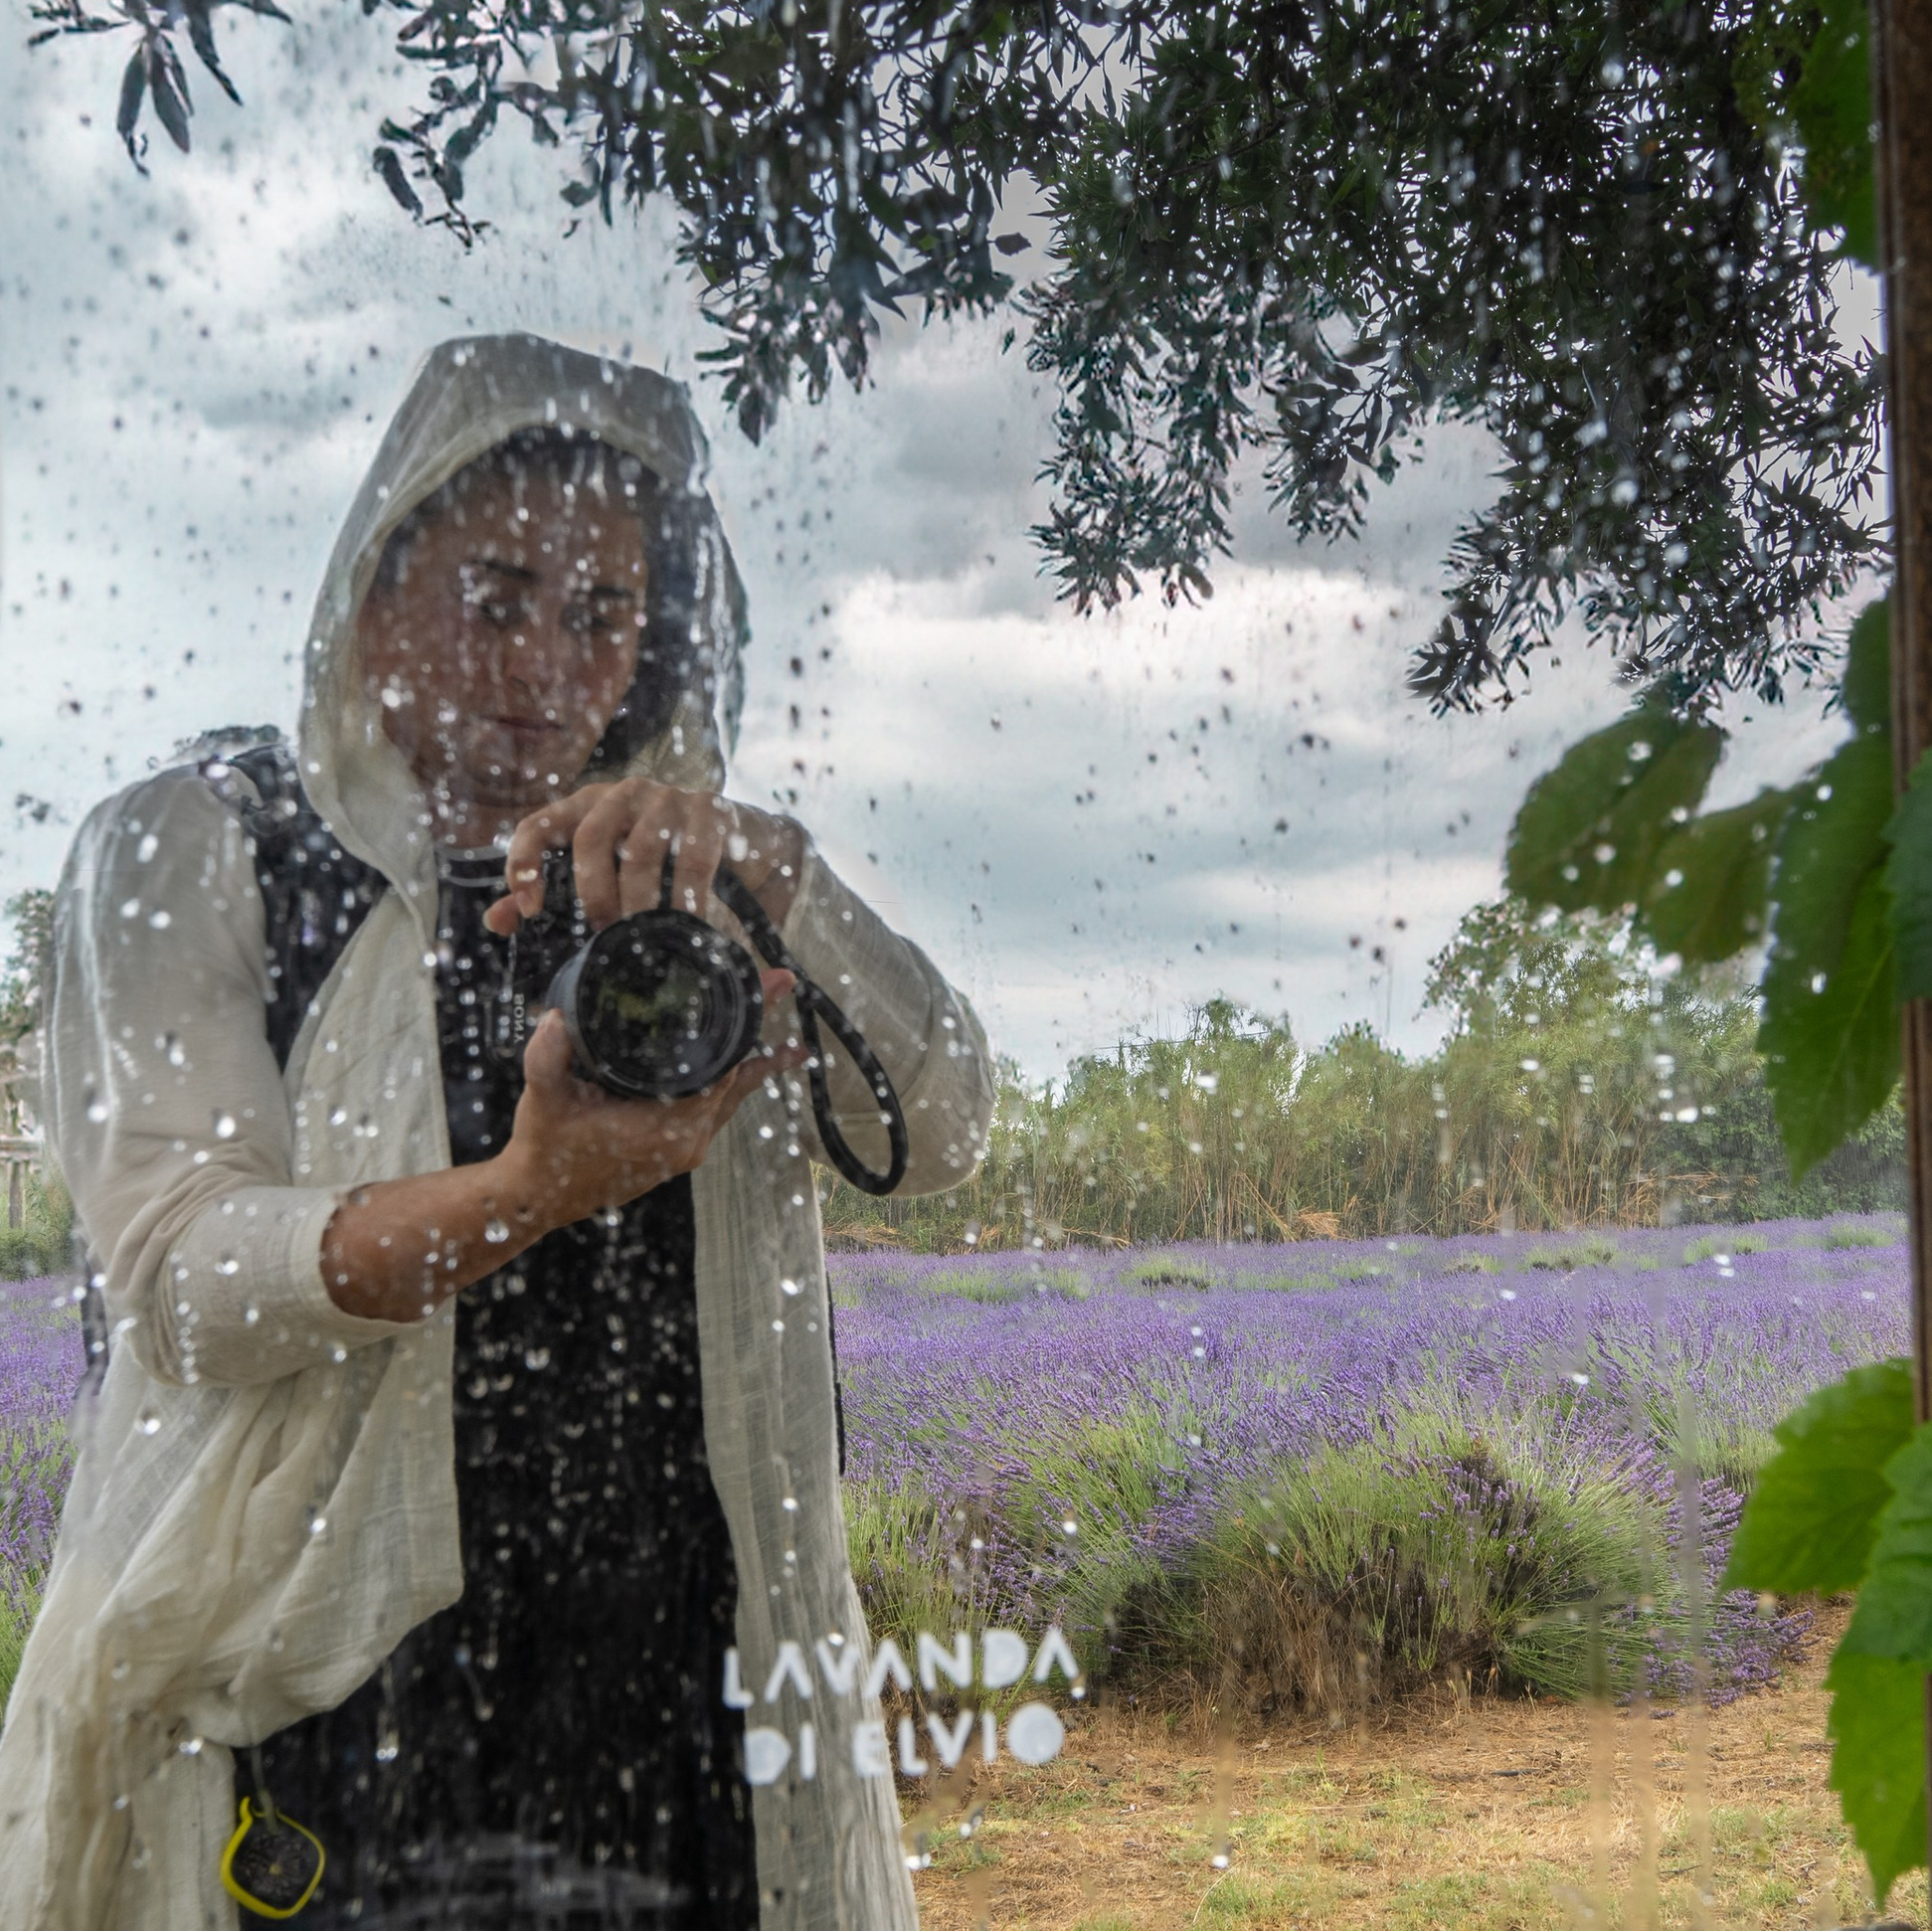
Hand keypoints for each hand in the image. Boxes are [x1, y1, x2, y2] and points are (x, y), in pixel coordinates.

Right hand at [318, 985, 805, 1323]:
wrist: (537, 1198)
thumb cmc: (545, 1151)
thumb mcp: (542, 1098)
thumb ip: (547, 1057)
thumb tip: (558, 1017)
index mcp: (667, 1129)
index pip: (723, 1071)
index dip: (747, 1028)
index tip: (770, 992)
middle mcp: (687, 1142)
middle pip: (737, 1081)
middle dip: (763, 1041)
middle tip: (785, 991)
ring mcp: (685, 1149)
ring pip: (730, 1099)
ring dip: (755, 1068)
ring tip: (791, 1047)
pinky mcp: (676, 1151)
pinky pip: (715, 1112)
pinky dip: (730, 1086)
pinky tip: (740, 1071)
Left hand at [483, 778, 805, 937]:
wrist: (754, 845)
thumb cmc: (672, 865)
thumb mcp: (613, 875)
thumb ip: (554, 894)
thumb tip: (498, 920)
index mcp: (590, 806)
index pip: (538, 825)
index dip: (526, 865)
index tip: (529, 912)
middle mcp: (624, 793)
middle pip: (590, 837)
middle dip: (594, 892)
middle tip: (604, 931)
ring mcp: (669, 798)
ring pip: (641, 851)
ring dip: (639, 901)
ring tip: (644, 936)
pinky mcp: (712, 811)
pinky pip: (693, 860)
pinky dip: (687, 899)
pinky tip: (687, 925)